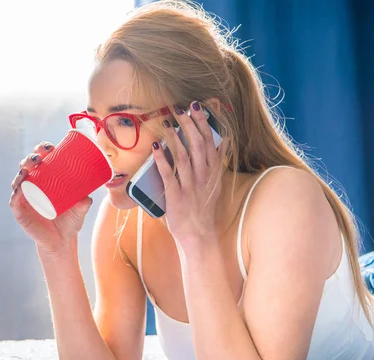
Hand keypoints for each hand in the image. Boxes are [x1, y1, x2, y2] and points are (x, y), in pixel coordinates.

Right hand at [9, 141, 93, 252]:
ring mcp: (25, 198)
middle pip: (27, 166)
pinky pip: (14, 202)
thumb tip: (88, 198)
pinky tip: (18, 191)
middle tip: (39, 158)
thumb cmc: (70, 220)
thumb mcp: (80, 210)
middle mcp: (33, 185)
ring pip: (18, 181)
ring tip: (27, 171)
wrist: (62, 241)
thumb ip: (84, 204)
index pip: (41, 158)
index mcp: (46, 178)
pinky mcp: (21, 212)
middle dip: (30, 158)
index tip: (50, 147)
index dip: (42, 149)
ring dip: (21, 173)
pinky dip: (15, 196)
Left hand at [153, 102, 222, 241]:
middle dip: (190, 125)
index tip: (198, 107)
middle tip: (180, 108)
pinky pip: (169, 174)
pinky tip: (156, 147)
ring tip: (167, 122)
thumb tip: (220, 142)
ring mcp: (190, 187)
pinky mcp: (176, 197)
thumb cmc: (203, 209)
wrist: (199, 236)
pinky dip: (162, 159)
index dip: (204, 124)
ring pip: (183, 156)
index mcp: (213, 173)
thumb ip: (215, 164)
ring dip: (174, 138)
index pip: (210, 143)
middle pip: (198, 145)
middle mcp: (204, 177)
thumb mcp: (214, 184)